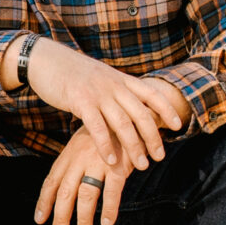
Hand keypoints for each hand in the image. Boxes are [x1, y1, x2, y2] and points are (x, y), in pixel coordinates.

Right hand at [21, 38, 188, 176]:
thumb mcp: (102, 77)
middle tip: (159, 157)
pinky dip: (106, 145)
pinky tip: (111, 160)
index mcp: (122, 79)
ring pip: (123, 124)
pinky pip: (97, 127)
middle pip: (141, 114)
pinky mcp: (81, 101)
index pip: (152, 94)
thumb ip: (116, 90)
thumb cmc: (72, 72)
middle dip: (153, 138)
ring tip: (141, 165)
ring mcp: (99, 93)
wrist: (46, 59)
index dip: (167, 110)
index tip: (178, 126)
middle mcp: (115, 86)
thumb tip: (128, 105)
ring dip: (134, 147)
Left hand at [35, 130, 133, 224]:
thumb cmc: (103, 135)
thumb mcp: (81, 145)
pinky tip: (107, 224)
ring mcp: (98, 162)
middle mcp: (79, 159)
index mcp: (69, 155)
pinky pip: (112, 191)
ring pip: (87, 194)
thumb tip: (61, 191)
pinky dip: (110, 209)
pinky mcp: (118, 165)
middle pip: (66, 192)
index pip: (52, 182)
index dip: (45, 202)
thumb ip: (72, 165)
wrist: (128, 115)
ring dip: (84, 218)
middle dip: (61, 217)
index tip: (39, 220)